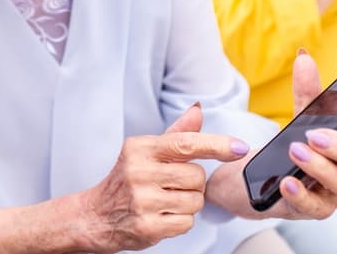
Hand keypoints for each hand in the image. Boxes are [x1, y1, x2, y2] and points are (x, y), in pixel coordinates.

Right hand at [79, 104, 249, 252]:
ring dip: (188, 203)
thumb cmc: (127, 178)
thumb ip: (176, 133)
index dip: (217, 145)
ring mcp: (142, 200)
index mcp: (141, 147)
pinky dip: (180, 221)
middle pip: (197, 176)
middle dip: (193, 183)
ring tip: (165, 200)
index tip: (239, 147)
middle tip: (171, 184)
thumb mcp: (146, 151)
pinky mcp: (147, 226)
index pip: (186, 143)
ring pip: (195, 201)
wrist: (97, 214)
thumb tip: (197, 109)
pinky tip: (162, 215)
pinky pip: (187, 222)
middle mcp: (139, 171)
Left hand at [271, 51, 336, 219]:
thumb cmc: (299, 145)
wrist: (268, 178)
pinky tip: (287, 182)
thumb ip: (306, 91)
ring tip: (294, 150)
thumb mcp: (302, 116)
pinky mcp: (317, 209)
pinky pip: (315, 207)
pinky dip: (302, 194)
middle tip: (314, 134)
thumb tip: (304, 57)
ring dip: (318, 166)